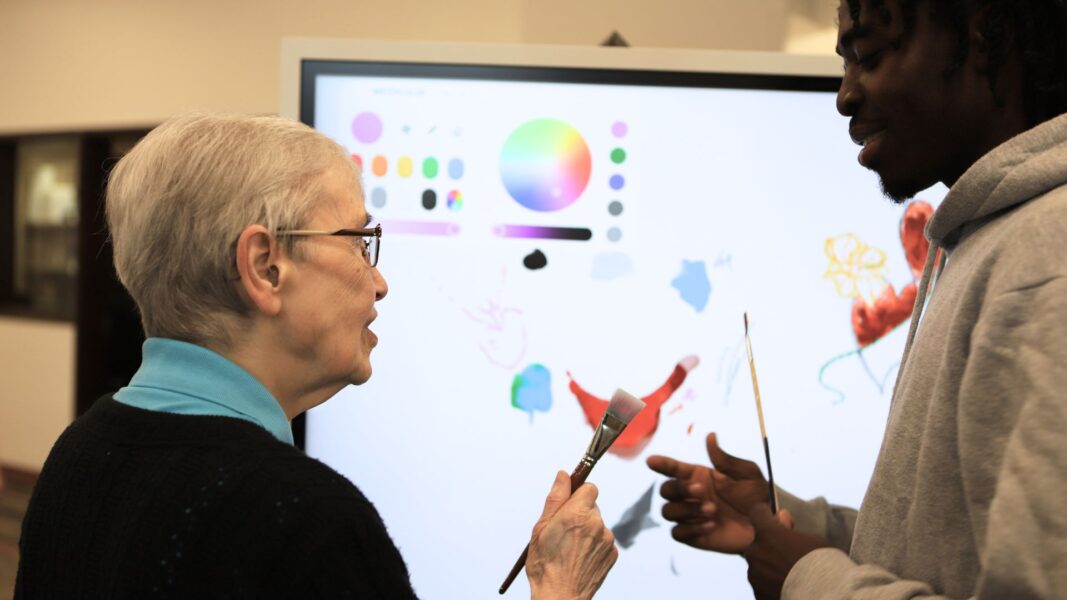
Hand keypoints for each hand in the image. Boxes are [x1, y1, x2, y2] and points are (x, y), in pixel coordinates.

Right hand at [526, 471, 617, 599]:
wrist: (560, 596)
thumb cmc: (545, 564)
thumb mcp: (541, 528)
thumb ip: (556, 498)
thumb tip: (563, 474)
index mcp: (578, 513)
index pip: (589, 488)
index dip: (577, 495)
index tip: (568, 505)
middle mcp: (597, 523)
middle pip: (592, 506)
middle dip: (580, 513)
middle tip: (563, 531)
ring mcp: (607, 540)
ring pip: (598, 524)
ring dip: (587, 530)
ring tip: (570, 548)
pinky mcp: (613, 554)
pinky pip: (604, 540)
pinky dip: (594, 545)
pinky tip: (580, 557)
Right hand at [646, 432, 769, 553]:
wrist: (767, 527)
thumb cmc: (758, 497)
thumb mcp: (747, 474)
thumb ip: (726, 459)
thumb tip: (710, 436)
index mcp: (698, 477)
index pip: (673, 469)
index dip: (661, 464)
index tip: (651, 461)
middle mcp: (690, 496)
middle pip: (666, 490)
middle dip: (680, 489)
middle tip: (702, 491)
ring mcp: (690, 517)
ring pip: (668, 512)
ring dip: (687, 510)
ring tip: (713, 511)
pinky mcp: (693, 537)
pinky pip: (677, 533)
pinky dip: (691, 529)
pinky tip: (711, 525)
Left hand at [742, 503, 830, 599]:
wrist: (825, 596)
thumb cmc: (823, 564)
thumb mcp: (812, 539)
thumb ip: (790, 529)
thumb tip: (781, 516)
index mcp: (767, 533)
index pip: (756, 513)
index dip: (766, 515)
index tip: (774, 519)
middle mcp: (756, 552)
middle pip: (757, 543)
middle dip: (768, 546)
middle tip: (788, 554)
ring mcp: (755, 575)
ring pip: (758, 566)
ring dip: (768, 567)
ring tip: (790, 575)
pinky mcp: (758, 594)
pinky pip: (762, 585)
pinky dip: (771, 585)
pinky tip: (788, 587)